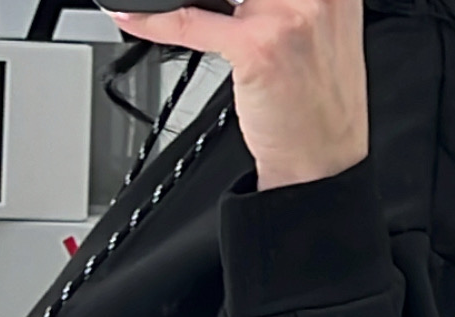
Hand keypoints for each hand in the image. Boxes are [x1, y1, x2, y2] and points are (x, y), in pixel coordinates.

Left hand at [100, 0, 368, 190]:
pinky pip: (190, 23)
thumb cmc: (314, 105)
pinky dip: (155, 21)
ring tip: (164, 5)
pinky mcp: (259, 47)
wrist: (321, 163)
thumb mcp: (313, 29)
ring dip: (180, 0)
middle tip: (194, 4)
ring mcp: (288, 14)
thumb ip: (282, 0)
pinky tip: (134, 18)